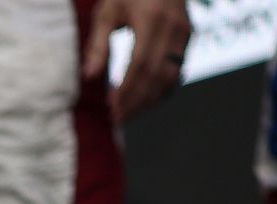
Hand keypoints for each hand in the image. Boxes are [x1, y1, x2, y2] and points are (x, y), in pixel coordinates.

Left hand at [84, 0, 191, 122]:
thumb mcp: (107, 12)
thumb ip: (98, 45)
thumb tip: (88, 77)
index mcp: (150, 18)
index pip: (140, 64)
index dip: (127, 89)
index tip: (112, 107)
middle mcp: (173, 27)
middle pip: (156, 75)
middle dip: (137, 101)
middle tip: (118, 118)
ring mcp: (184, 32)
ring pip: (171, 76)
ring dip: (150, 100)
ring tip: (129, 113)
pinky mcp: (188, 36)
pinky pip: (178, 70)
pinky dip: (163, 89)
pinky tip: (146, 100)